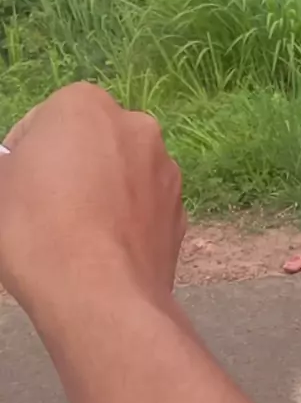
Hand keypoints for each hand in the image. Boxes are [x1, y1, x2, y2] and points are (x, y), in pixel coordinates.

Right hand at [0, 83, 185, 310]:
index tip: (14, 190)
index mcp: (86, 105)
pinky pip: (143, 211)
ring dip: (101, 196)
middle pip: (89, 147)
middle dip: (70, 171)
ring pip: (121, 178)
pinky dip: (126, 224)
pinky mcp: (181, 214)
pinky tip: (103, 255)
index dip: (21, 159)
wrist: (100, 298)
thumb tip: (21, 174)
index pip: (41, 124)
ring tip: (75, 238)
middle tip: (43, 212)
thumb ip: (8, 168)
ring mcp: (166, 172)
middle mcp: (137, 127)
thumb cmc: (37, 231)